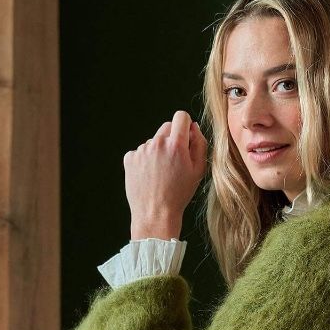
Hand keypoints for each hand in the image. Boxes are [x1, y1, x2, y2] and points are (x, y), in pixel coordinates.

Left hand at [124, 110, 207, 240]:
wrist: (155, 213)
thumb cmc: (178, 195)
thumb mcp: (198, 171)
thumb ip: (200, 144)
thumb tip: (194, 128)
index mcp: (176, 145)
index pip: (181, 116)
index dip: (185, 125)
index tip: (185, 135)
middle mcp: (157, 143)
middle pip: (166, 127)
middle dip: (172, 138)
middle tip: (175, 160)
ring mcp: (141, 150)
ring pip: (153, 141)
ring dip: (158, 151)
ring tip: (161, 173)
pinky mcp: (130, 158)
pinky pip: (140, 152)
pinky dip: (145, 160)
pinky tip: (150, 175)